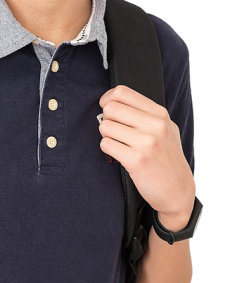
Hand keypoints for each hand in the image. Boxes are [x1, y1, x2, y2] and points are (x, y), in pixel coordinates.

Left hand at [98, 85, 195, 228]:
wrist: (177, 190)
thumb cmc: (167, 159)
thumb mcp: (166, 129)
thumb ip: (146, 114)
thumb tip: (115, 101)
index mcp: (160, 114)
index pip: (122, 92)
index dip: (107, 98)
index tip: (106, 107)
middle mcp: (155, 125)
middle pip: (111, 107)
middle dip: (106, 119)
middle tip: (114, 130)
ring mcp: (147, 142)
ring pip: (105, 126)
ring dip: (107, 136)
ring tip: (119, 144)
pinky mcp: (137, 160)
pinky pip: (106, 145)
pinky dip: (108, 149)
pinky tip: (120, 154)